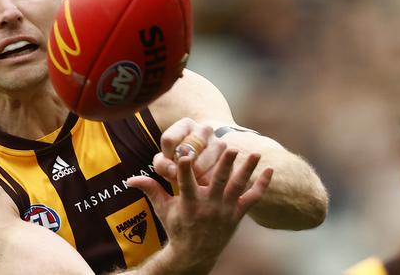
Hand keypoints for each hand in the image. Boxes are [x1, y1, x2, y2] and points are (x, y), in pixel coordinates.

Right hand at [127, 149, 272, 273]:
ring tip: (255, 152)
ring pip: (238, 186)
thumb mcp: (163, 210)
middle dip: (224, 164)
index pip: (185, 182)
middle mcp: (209, 205)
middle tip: (230, 146)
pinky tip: (270, 170)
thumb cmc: (177, 227)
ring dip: (247, 169)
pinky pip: (253, 198)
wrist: (195, 254)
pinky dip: (262, 185)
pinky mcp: (237, 214)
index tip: (184, 152)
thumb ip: (150, 190)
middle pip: (218, 181)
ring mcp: (225, 210)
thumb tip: (129, 179)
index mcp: (189, 203)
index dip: (184, 167)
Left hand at [153, 118, 225, 183]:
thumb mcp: (166, 162)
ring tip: (192, 180)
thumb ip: (162, 165)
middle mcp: (205, 130)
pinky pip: (212, 177)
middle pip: (186, 154)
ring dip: (192, 178)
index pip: (169, 140)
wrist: (206, 164)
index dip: (165, 156)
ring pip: (199, 167)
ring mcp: (220, 143)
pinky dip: (205, 184)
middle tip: (181, 174)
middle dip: (180, 169)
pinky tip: (203, 184)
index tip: (168, 163)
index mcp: (185, 125)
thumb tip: (173, 171)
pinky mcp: (230, 160)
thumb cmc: (179, 162)